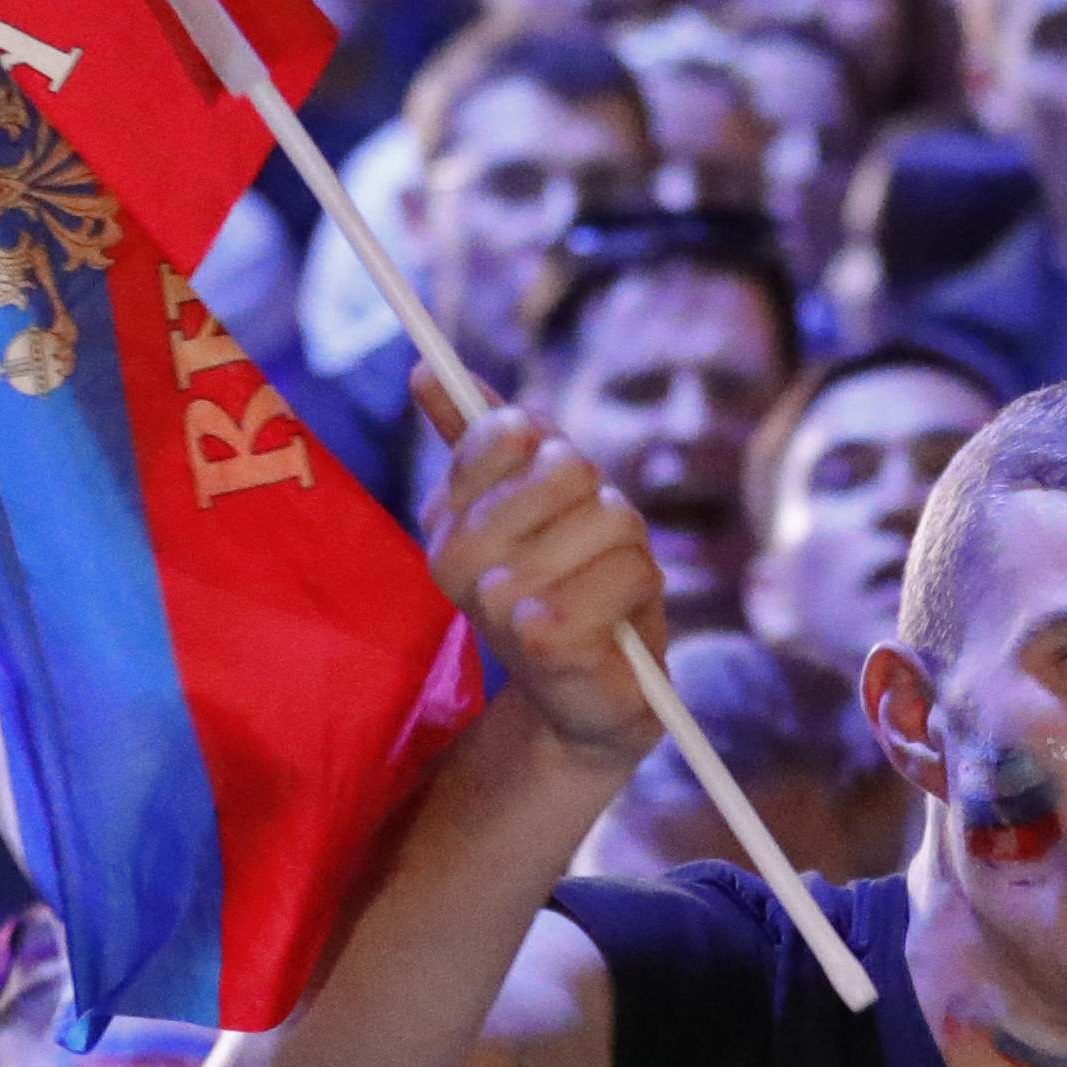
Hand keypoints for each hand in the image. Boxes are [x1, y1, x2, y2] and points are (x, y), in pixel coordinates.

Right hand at [425, 407, 666, 763]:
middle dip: (603, 504)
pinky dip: (638, 590)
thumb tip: (428, 368)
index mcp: (446, 519)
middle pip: (569, 468)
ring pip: (612, 519)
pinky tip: (613, 625)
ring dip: (629, 553)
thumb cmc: (565, 587)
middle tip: (588, 552)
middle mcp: (457, 560)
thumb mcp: (531, 503)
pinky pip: (630, 572)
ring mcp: (495, 606)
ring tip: (602, 592)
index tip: (556, 494)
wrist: (587, 698)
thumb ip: (483, 437)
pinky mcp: (546, 647)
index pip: (507, 431)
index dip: (553, 452)